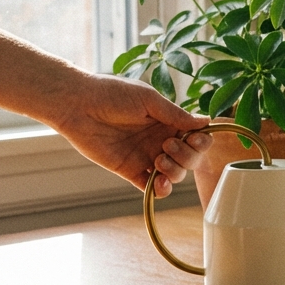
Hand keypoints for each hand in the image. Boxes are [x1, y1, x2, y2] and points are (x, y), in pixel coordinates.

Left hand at [51, 74, 212, 196]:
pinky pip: (150, 187)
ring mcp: (146, 156)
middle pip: (190, 159)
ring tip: (158, 160)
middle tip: (167, 145)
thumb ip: (176, 115)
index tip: (193, 138)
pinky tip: (157, 183)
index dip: (201, 142)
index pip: (197, 138)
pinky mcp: (129, 170)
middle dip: (186, 156)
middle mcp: (160, 140)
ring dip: (174, 172)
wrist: (78, 104)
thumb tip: (206, 122)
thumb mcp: (149, 100)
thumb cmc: (112, 94)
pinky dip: (159, 190)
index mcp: (168, 122)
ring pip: (175, 175)